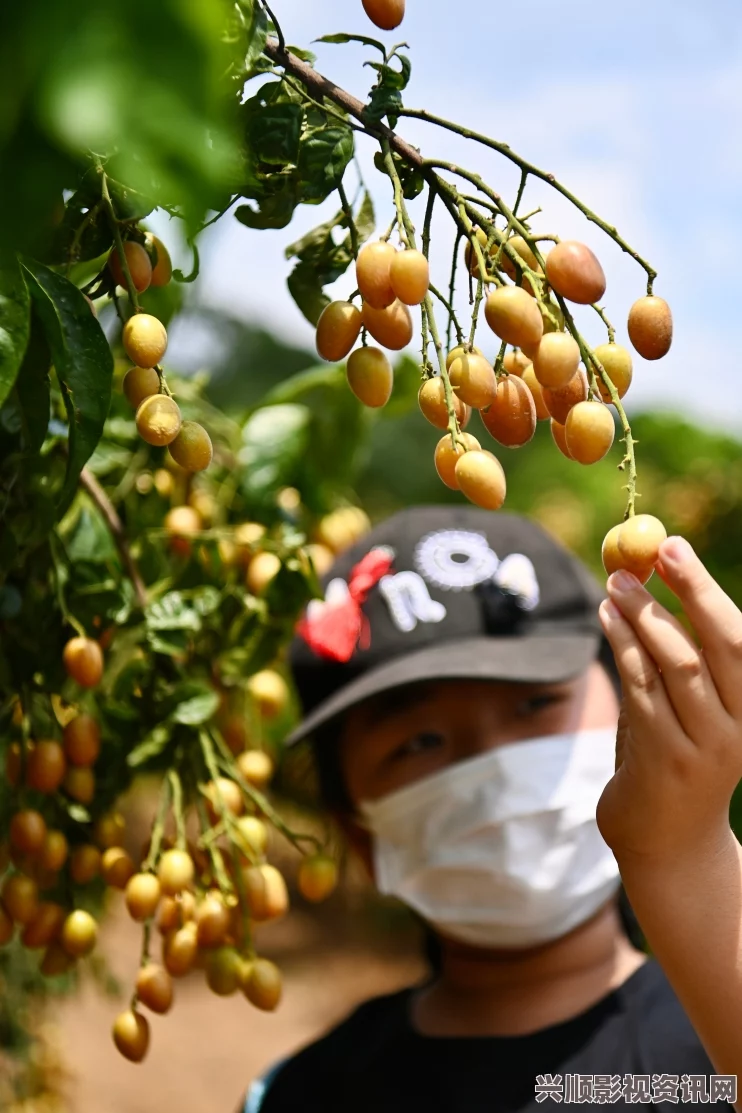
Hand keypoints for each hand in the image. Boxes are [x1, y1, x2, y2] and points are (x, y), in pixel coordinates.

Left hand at [596, 536, 741, 866]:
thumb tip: (650, 579)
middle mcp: (740, 727)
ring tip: (617, 582)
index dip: (707, 590)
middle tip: (656, 549)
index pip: (741, 640)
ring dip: (644, 615)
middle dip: (689, 590)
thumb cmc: (676, 758)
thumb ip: (682, 655)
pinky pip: (643, 691)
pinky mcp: (665, 761)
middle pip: (718, 645)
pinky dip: (623, 647)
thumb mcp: (691, 708)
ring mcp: (705, 747)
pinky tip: (606, 619)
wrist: (668, 842)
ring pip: (676, 664)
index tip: (676, 546)